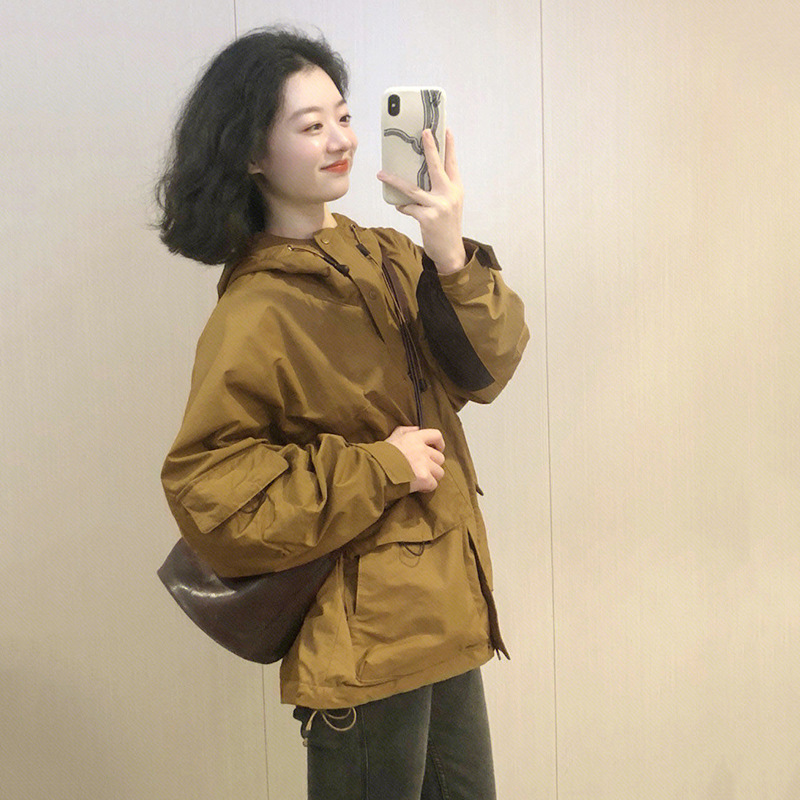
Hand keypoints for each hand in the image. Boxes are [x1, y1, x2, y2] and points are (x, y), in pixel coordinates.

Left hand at [377, 128, 466, 274]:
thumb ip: (440, 189)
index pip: (452, 163)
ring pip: (412, 188)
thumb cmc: (447, 226)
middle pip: (437, 167)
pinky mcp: (427, 218)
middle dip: (430, 148)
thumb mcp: (450, 204)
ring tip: (381, 173)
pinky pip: (408, 207)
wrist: (450, 251)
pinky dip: (402, 206)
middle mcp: (449, 194)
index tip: (445, 130)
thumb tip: (420, 175)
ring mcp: (438, 206)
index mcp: (456, 189)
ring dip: (394, 180)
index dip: (449, 146)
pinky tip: (399, 205)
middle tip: (424, 132)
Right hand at [385, 426, 445, 492]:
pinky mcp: (424, 478)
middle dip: (433, 465)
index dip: (439, 444)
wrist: (375, 471)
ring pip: (439, 472)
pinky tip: (417, 487)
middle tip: (423, 469)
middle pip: (440, 458)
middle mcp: (422, 450)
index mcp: (415, 438)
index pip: (437, 435)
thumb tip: (417, 428)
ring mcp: (424, 464)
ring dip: (431, 477)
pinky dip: (426, 487)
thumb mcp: (392, 437)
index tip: (438, 449)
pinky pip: (433, 484)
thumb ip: (405, 431)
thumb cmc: (381, 456)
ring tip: (419, 479)